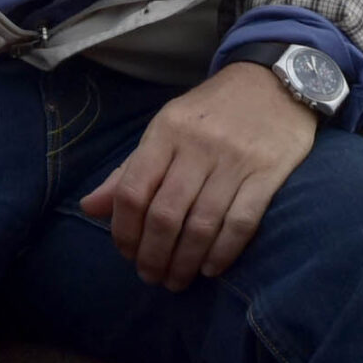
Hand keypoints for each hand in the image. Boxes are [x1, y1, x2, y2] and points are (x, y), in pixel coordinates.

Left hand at [79, 64, 318, 288]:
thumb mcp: (165, 129)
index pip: (133, 189)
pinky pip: (242, 222)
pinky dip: (223, 252)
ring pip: (201, 224)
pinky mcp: (269, 173)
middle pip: (165, 214)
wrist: (273, 82)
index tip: (125, 253)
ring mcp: (235, 160)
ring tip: (177, 280)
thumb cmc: (212, 112)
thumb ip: (130, 170)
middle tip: (151, 276)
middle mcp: (197, 146)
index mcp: (165, 131)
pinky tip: (210, 268)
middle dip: (152, 254)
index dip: (124, 229)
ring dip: (184, 261)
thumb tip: (89, 208)